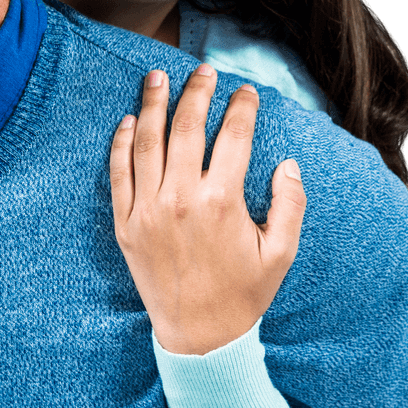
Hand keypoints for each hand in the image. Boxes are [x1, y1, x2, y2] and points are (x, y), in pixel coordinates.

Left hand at [110, 65, 305, 354]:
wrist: (199, 336)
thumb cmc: (244, 293)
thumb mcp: (281, 252)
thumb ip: (289, 204)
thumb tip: (287, 163)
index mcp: (222, 202)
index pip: (233, 137)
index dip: (242, 108)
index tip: (246, 92)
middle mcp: (181, 199)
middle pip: (187, 128)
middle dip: (197, 92)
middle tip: (203, 71)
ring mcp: (148, 210)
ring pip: (147, 142)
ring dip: (152, 105)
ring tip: (156, 77)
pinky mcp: (125, 224)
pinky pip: (118, 173)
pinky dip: (120, 144)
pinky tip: (127, 121)